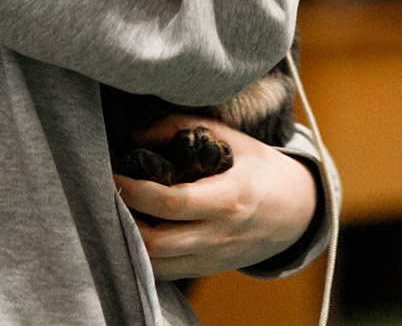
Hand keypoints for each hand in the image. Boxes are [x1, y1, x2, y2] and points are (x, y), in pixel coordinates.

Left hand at [113, 115, 317, 279]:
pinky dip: (144, 256)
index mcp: (227, 200)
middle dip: (123, 220)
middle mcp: (219, 236)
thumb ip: (179, 128)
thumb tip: (134, 136)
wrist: (296, 210)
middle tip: (105, 194)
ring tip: (114, 211)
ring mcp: (214, 259)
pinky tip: (132, 230)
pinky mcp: (208, 270)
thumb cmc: (258, 166)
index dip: (135, 191)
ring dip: (129, 240)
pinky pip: (167, 272)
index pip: (171, 204)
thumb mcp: (227, 136)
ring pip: (158, 265)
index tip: (112, 173)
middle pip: (157, 243)